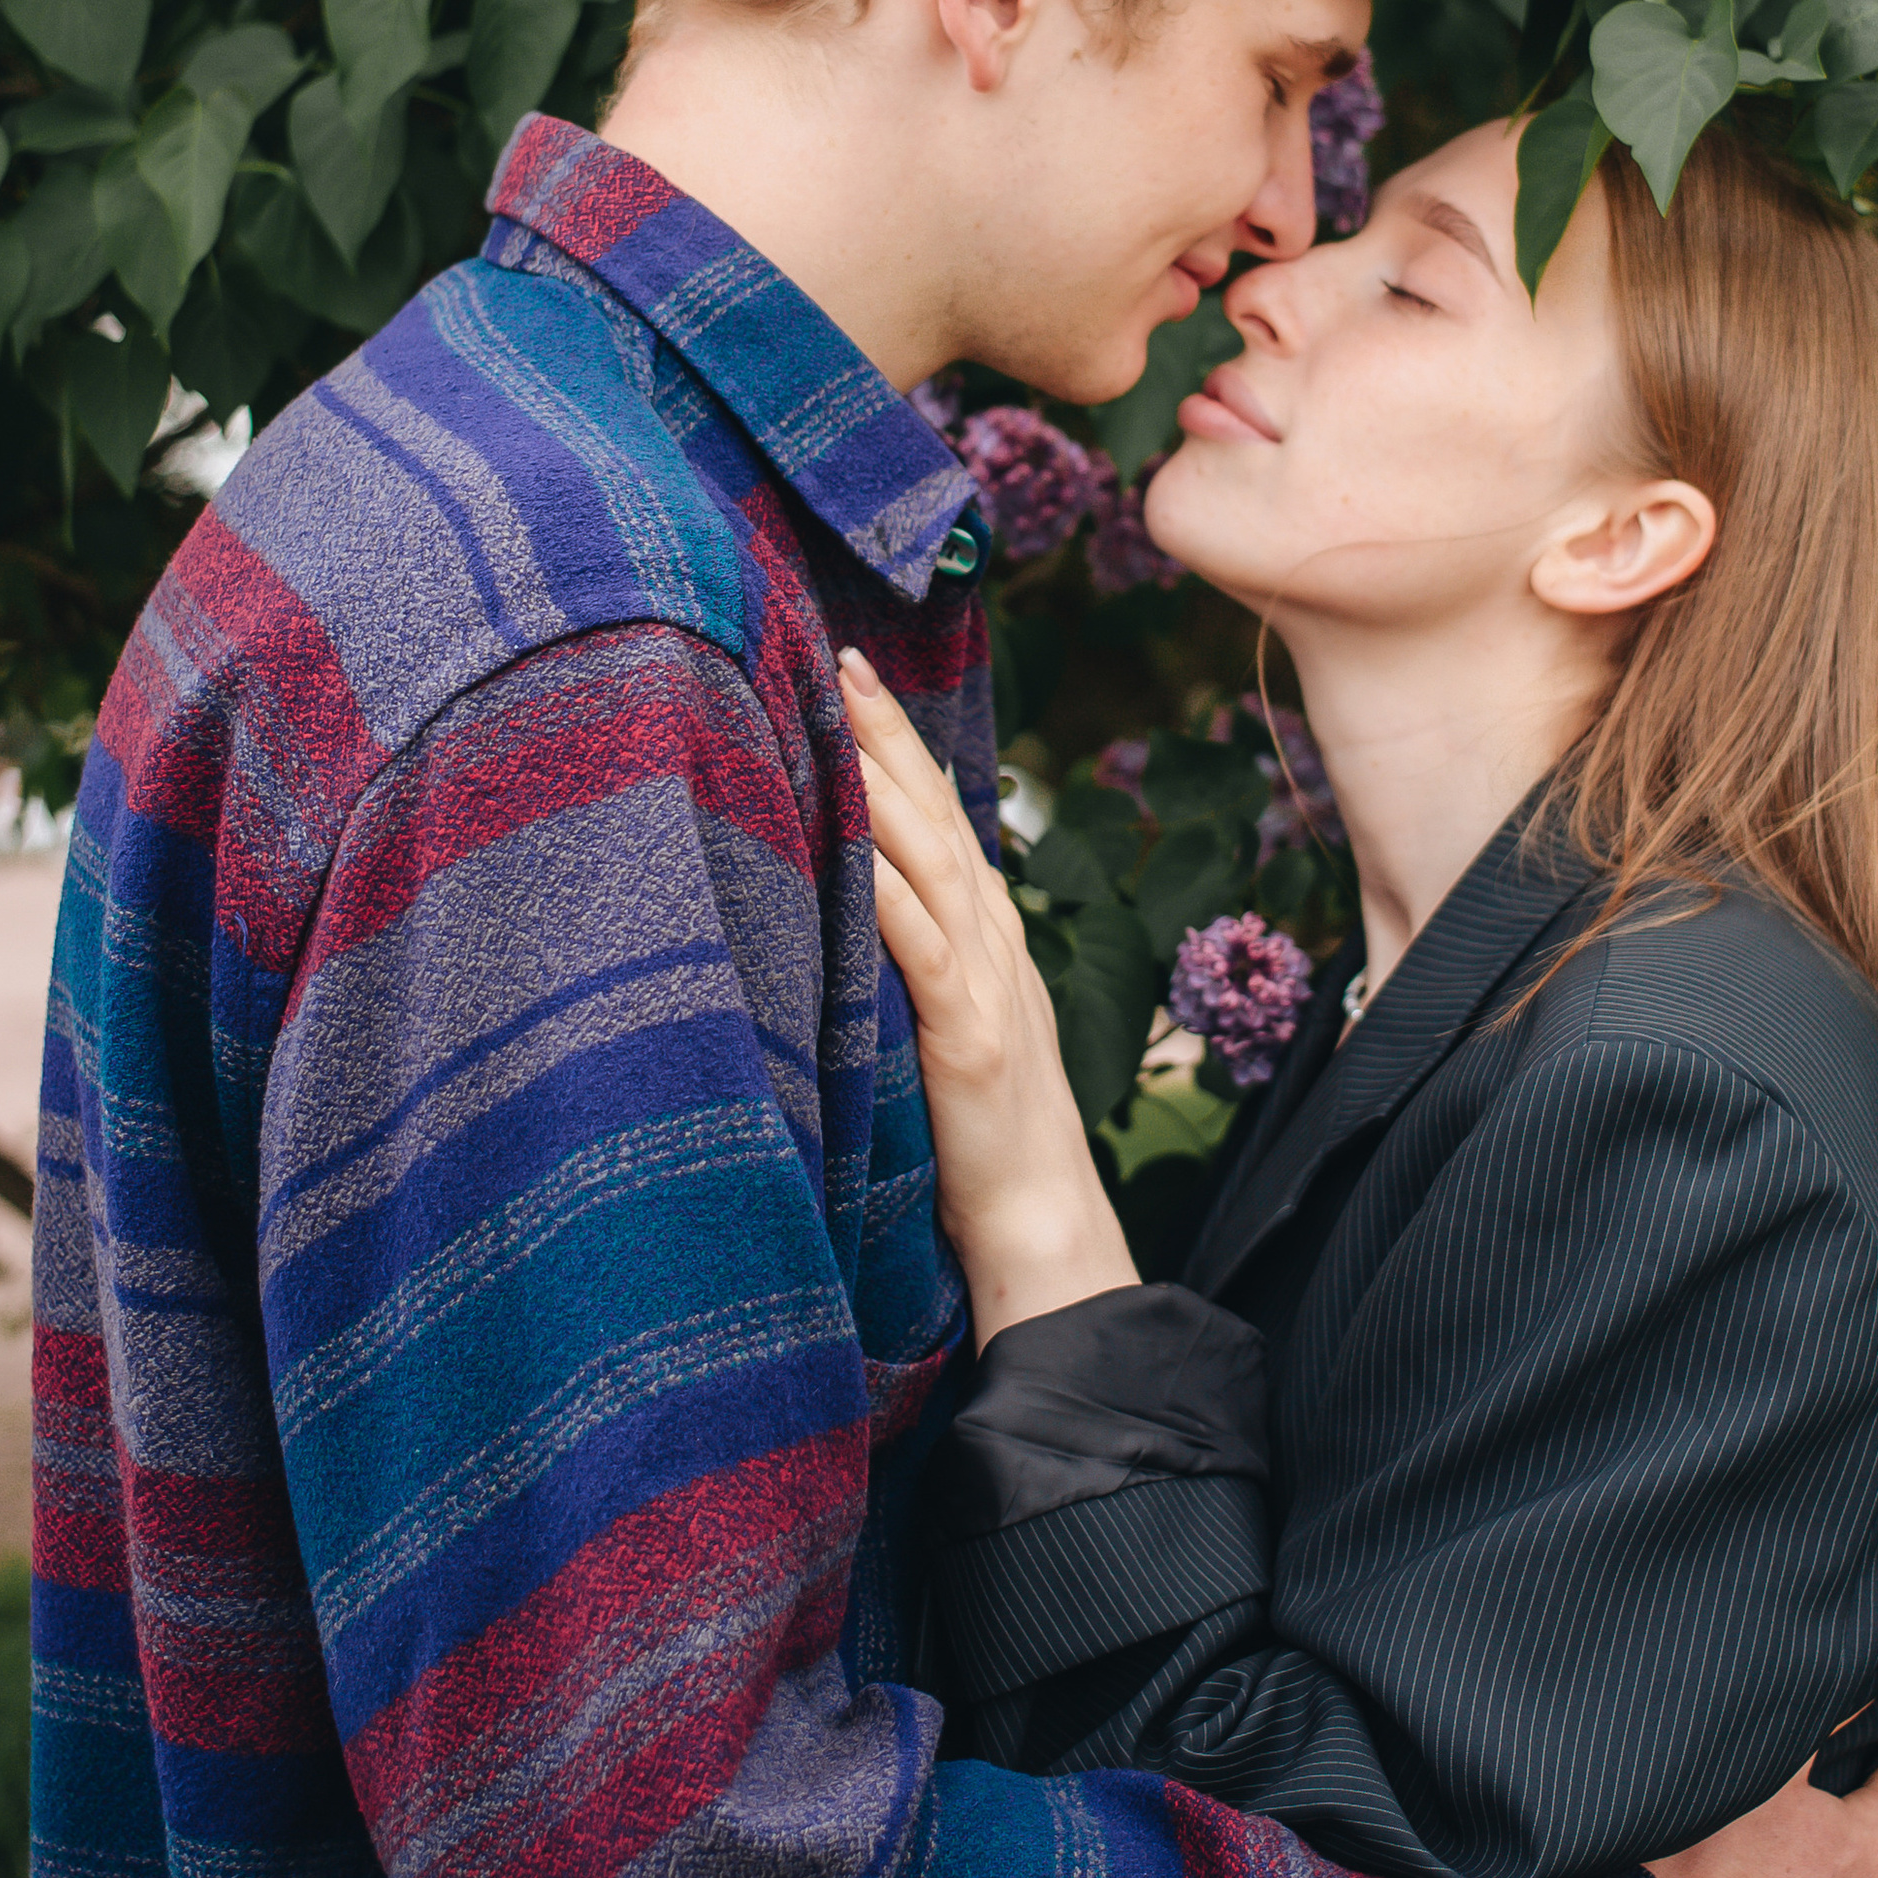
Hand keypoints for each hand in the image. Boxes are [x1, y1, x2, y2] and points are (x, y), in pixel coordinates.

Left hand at [840, 649, 1136, 1342]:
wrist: (1040, 1219)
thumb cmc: (982, 1135)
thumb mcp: (951, 1022)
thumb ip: (923, 959)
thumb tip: (861, 903)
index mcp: (986, 935)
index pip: (939, 817)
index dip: (900, 745)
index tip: (853, 675)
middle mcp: (992, 940)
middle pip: (937, 815)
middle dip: (889, 733)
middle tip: (841, 658)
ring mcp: (984, 983)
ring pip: (930, 860)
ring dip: (883, 784)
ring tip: (838, 718)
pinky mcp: (966, 1035)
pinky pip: (920, 946)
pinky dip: (884, 888)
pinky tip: (849, 842)